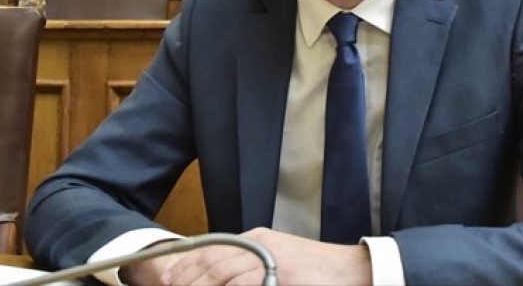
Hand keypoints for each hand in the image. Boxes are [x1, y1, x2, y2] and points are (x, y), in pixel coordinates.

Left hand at [122, 227, 371, 284]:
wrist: (358, 273)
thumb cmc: (320, 277)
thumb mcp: (278, 266)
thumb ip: (248, 271)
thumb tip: (217, 280)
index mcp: (255, 241)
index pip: (207, 250)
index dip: (182, 267)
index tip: (164, 279)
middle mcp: (258, 245)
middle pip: (208, 261)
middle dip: (183, 279)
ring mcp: (268, 259)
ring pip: (219, 271)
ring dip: (198, 284)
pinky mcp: (278, 275)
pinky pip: (240, 281)